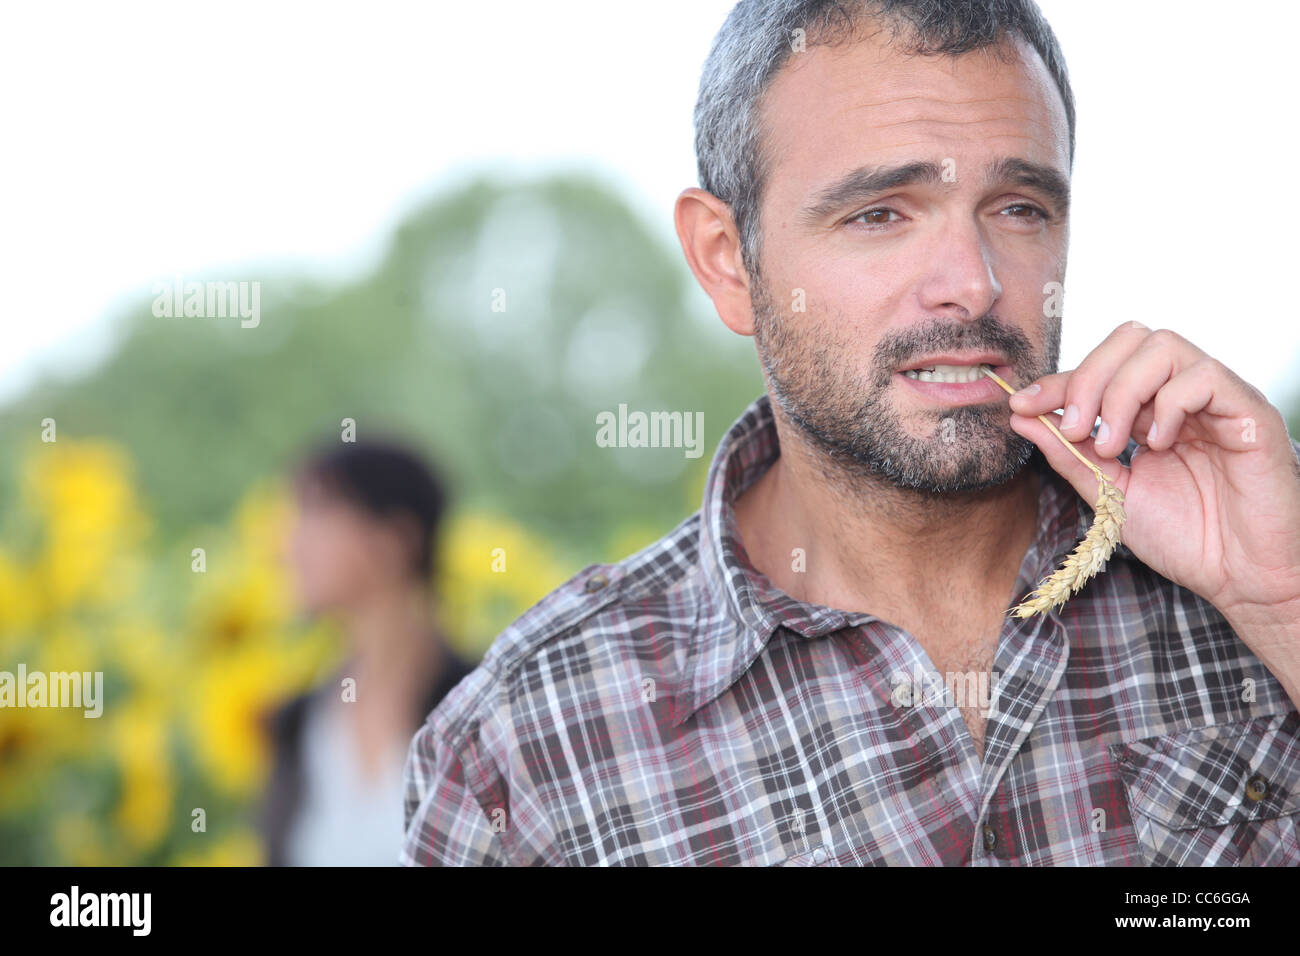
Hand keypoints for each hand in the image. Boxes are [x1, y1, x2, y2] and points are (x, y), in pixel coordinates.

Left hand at [1005, 322, 1299, 652]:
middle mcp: (1185, 393)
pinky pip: (1204, 376)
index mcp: (1152, 408)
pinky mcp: (1250, 412)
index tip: (1020, 404)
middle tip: (1075, 429)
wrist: (1241, 579)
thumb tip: (1020, 415)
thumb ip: (1068, 454)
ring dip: (1122, 392)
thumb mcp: (1110, 494)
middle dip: (1088, 378)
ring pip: (1163, 347)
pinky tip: (1161, 444)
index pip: (1101, 367)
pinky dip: (1168, 405)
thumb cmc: (1185, 538)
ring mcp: (1219, 398)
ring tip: (1115, 445)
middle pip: (1131, 338)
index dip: (1058, 380)